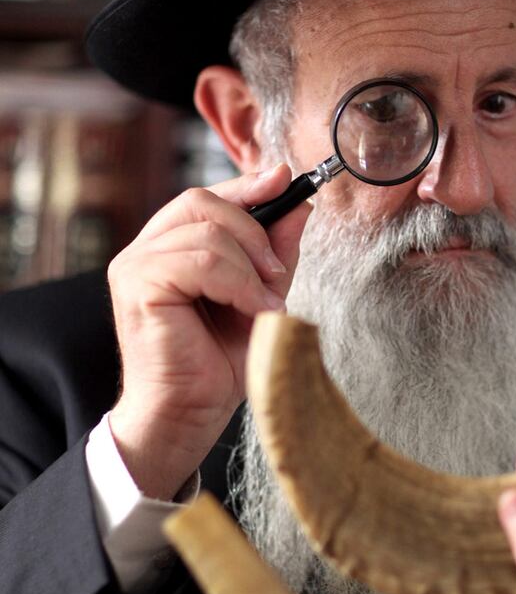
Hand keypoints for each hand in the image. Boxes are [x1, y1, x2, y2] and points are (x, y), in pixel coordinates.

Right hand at [108, 164, 309, 499]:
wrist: (189, 414)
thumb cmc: (217, 364)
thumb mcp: (261, 295)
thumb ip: (276, 251)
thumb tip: (300, 203)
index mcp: (169, 246)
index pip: (206, 198)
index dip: (247, 186)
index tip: (286, 179)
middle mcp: (146, 249)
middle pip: (202, 201)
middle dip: (253, 229)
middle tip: (276, 272)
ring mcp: (136, 265)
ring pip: (207, 234)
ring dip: (249, 267)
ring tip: (263, 304)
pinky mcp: (138, 285)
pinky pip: (201, 262)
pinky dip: (237, 284)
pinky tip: (251, 310)